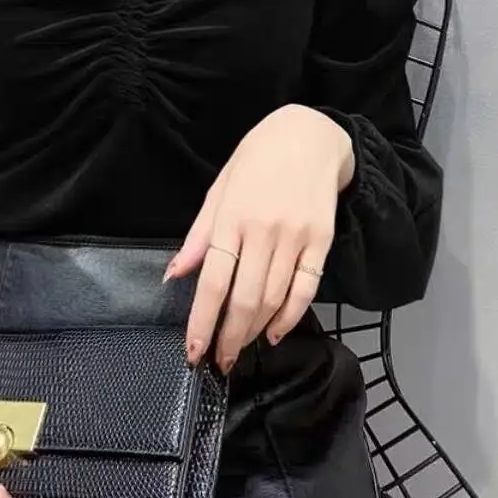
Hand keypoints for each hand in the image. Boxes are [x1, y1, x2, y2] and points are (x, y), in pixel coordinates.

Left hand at [165, 104, 354, 372]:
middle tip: (219, 361)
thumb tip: (175, 275)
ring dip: (255, 331)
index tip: (195, 351)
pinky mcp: (322, 242)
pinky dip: (290, 317)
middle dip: (229, 337)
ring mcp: (296, 237)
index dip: (203, 322)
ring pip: (274, 299)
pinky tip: (274, 333)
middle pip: (245, 299)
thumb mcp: (220, 189)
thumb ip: (199, 235)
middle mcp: (264, 230)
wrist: (310, 136)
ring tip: (240, 347)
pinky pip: (306, 289)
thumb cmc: (256, 160)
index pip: (214, 280)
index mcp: (232, 217)